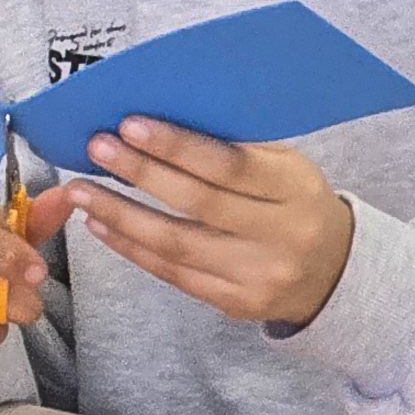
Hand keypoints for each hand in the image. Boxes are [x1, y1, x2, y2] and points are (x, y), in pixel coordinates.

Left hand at [32, 118, 354, 327]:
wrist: (333, 270)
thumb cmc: (294, 201)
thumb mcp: (284, 164)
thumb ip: (235, 143)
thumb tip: (162, 112)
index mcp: (296, 189)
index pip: (230, 166)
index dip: (177, 146)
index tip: (130, 125)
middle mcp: (282, 235)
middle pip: (198, 204)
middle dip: (140, 174)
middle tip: (96, 148)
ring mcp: (258, 275)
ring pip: (176, 244)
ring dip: (120, 214)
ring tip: (81, 189)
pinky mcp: (235, 303)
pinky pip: (172, 273)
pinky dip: (130, 247)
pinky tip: (101, 224)